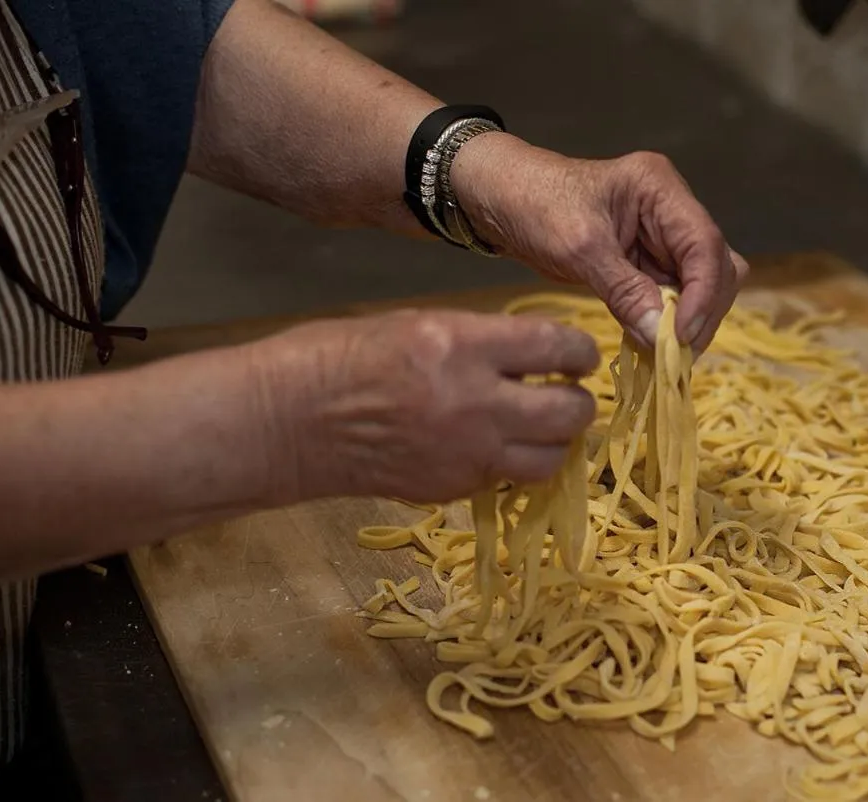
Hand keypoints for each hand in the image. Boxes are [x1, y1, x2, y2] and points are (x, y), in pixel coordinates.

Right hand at [251, 310, 598, 503]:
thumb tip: (529, 355)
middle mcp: (475, 403)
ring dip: (555, 441)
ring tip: (538, 426)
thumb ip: (478, 342)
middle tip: (567, 391)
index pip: (557, 347)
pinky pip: (507, 479)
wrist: (287, 421)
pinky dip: (512, 463)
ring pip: (551, 459)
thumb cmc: (338, 356)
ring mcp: (466, 454)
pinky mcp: (451, 489)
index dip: (580, 351)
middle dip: (579, 401)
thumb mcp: (416, 325)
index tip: (580, 355)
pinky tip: (493, 445)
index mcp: (461, 346)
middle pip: (570, 413)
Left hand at [452, 134, 749, 351]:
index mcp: (659, 188)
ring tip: (664, 354)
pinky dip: (666, 321)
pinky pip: (672, 296)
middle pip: (715, 266)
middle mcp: (670, 210)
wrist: (498, 198)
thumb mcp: (578, 248)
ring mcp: (661, 237)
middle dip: (702, 310)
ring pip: (701, 285)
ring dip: (689, 320)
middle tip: (676, 354)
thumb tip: (661, 337)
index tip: (683, 336)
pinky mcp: (646, 262)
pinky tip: (651, 345)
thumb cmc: (533, 204)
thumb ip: (624, 291)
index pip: (705, 244)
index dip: (703, 294)